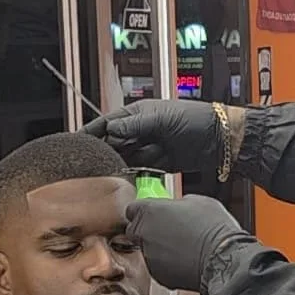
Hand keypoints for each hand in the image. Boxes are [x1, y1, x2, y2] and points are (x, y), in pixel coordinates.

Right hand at [85, 99, 222, 174]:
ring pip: (124, 159)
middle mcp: (140, 131)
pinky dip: (133, 175)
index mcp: (137, 114)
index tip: (76, 143)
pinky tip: (124, 180)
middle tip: (90, 165)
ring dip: (117, 166)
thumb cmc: (194, 120)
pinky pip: (139, 171)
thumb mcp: (161, 119)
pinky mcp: (158, 165)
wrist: (219, 140)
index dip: (91, 133)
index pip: (107, 123)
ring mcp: (148, 148)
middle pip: (113, 143)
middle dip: (103, 153)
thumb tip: (110, 130)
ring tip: (106, 175)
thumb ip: (134, 125)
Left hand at [127, 195, 248, 293]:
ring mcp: (149, 256)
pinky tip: (185, 259)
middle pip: (136, 231)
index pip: (132, 209)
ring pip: (148, 251)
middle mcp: (144, 234)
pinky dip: (168, 264)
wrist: (223, 259)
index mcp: (149, 211)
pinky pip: (159, 267)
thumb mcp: (197, 201)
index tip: (155, 212)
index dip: (145, 211)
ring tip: (183, 246)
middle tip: (169, 229)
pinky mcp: (159, 276)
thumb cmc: (214, 229)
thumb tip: (177, 207)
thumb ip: (177, 204)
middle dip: (149, 230)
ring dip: (160, 248)